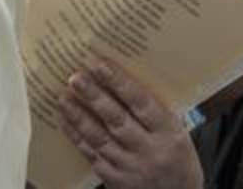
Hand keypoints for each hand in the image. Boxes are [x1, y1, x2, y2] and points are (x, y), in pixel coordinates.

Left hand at [58, 59, 202, 188]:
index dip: (121, 83)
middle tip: (75, 76)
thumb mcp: (179, 134)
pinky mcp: (115, 180)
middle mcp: (150, 151)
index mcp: (170, 134)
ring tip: (63, 97)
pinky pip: (91, 155)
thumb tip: (127, 77)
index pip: (142, 104)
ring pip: (100, 139)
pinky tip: (64, 120)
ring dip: (78, 116)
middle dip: (95, 97)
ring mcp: (131, 167)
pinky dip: (76, 136)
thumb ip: (158, 110)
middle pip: (117, 120)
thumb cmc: (178, 158)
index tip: (101, 64)